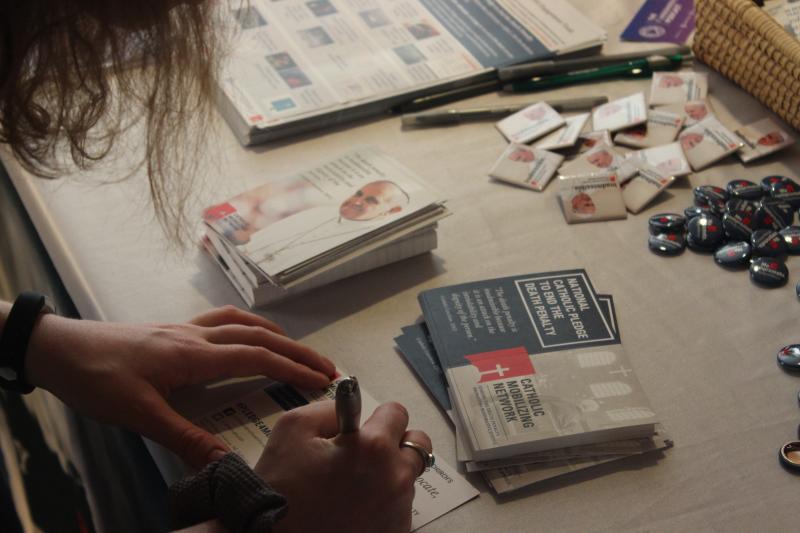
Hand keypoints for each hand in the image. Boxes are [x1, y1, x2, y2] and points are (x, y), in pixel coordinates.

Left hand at [23, 305, 334, 467]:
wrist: (60, 347)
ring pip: (242, 322)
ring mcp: (184, 329)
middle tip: (326, 366)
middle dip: (297, 351)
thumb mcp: (139, 415)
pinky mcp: (172, 330)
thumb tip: (226, 464)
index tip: (323, 380)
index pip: (256, 357)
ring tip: (297, 349)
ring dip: (276, 334)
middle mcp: (195, 336)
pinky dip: (246, 325)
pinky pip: (221, 320)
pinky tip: (245, 334)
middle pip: (259, 337)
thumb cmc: (96, 378)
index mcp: (193, 355)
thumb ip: (185, 438)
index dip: (293, 368)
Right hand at [255, 400, 431, 532]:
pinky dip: (383, 502)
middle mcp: (396, 478)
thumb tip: (349, 409)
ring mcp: (399, 510)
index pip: (397, 413)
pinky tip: (355, 507)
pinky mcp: (396, 532)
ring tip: (353, 486)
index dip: (376, 417)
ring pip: (408, 476)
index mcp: (374, 448)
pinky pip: (400, 506)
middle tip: (365, 454)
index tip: (359, 430)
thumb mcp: (293, 427)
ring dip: (388, 473)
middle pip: (417, 444)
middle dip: (394, 442)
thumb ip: (329, 408)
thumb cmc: (282, 486)